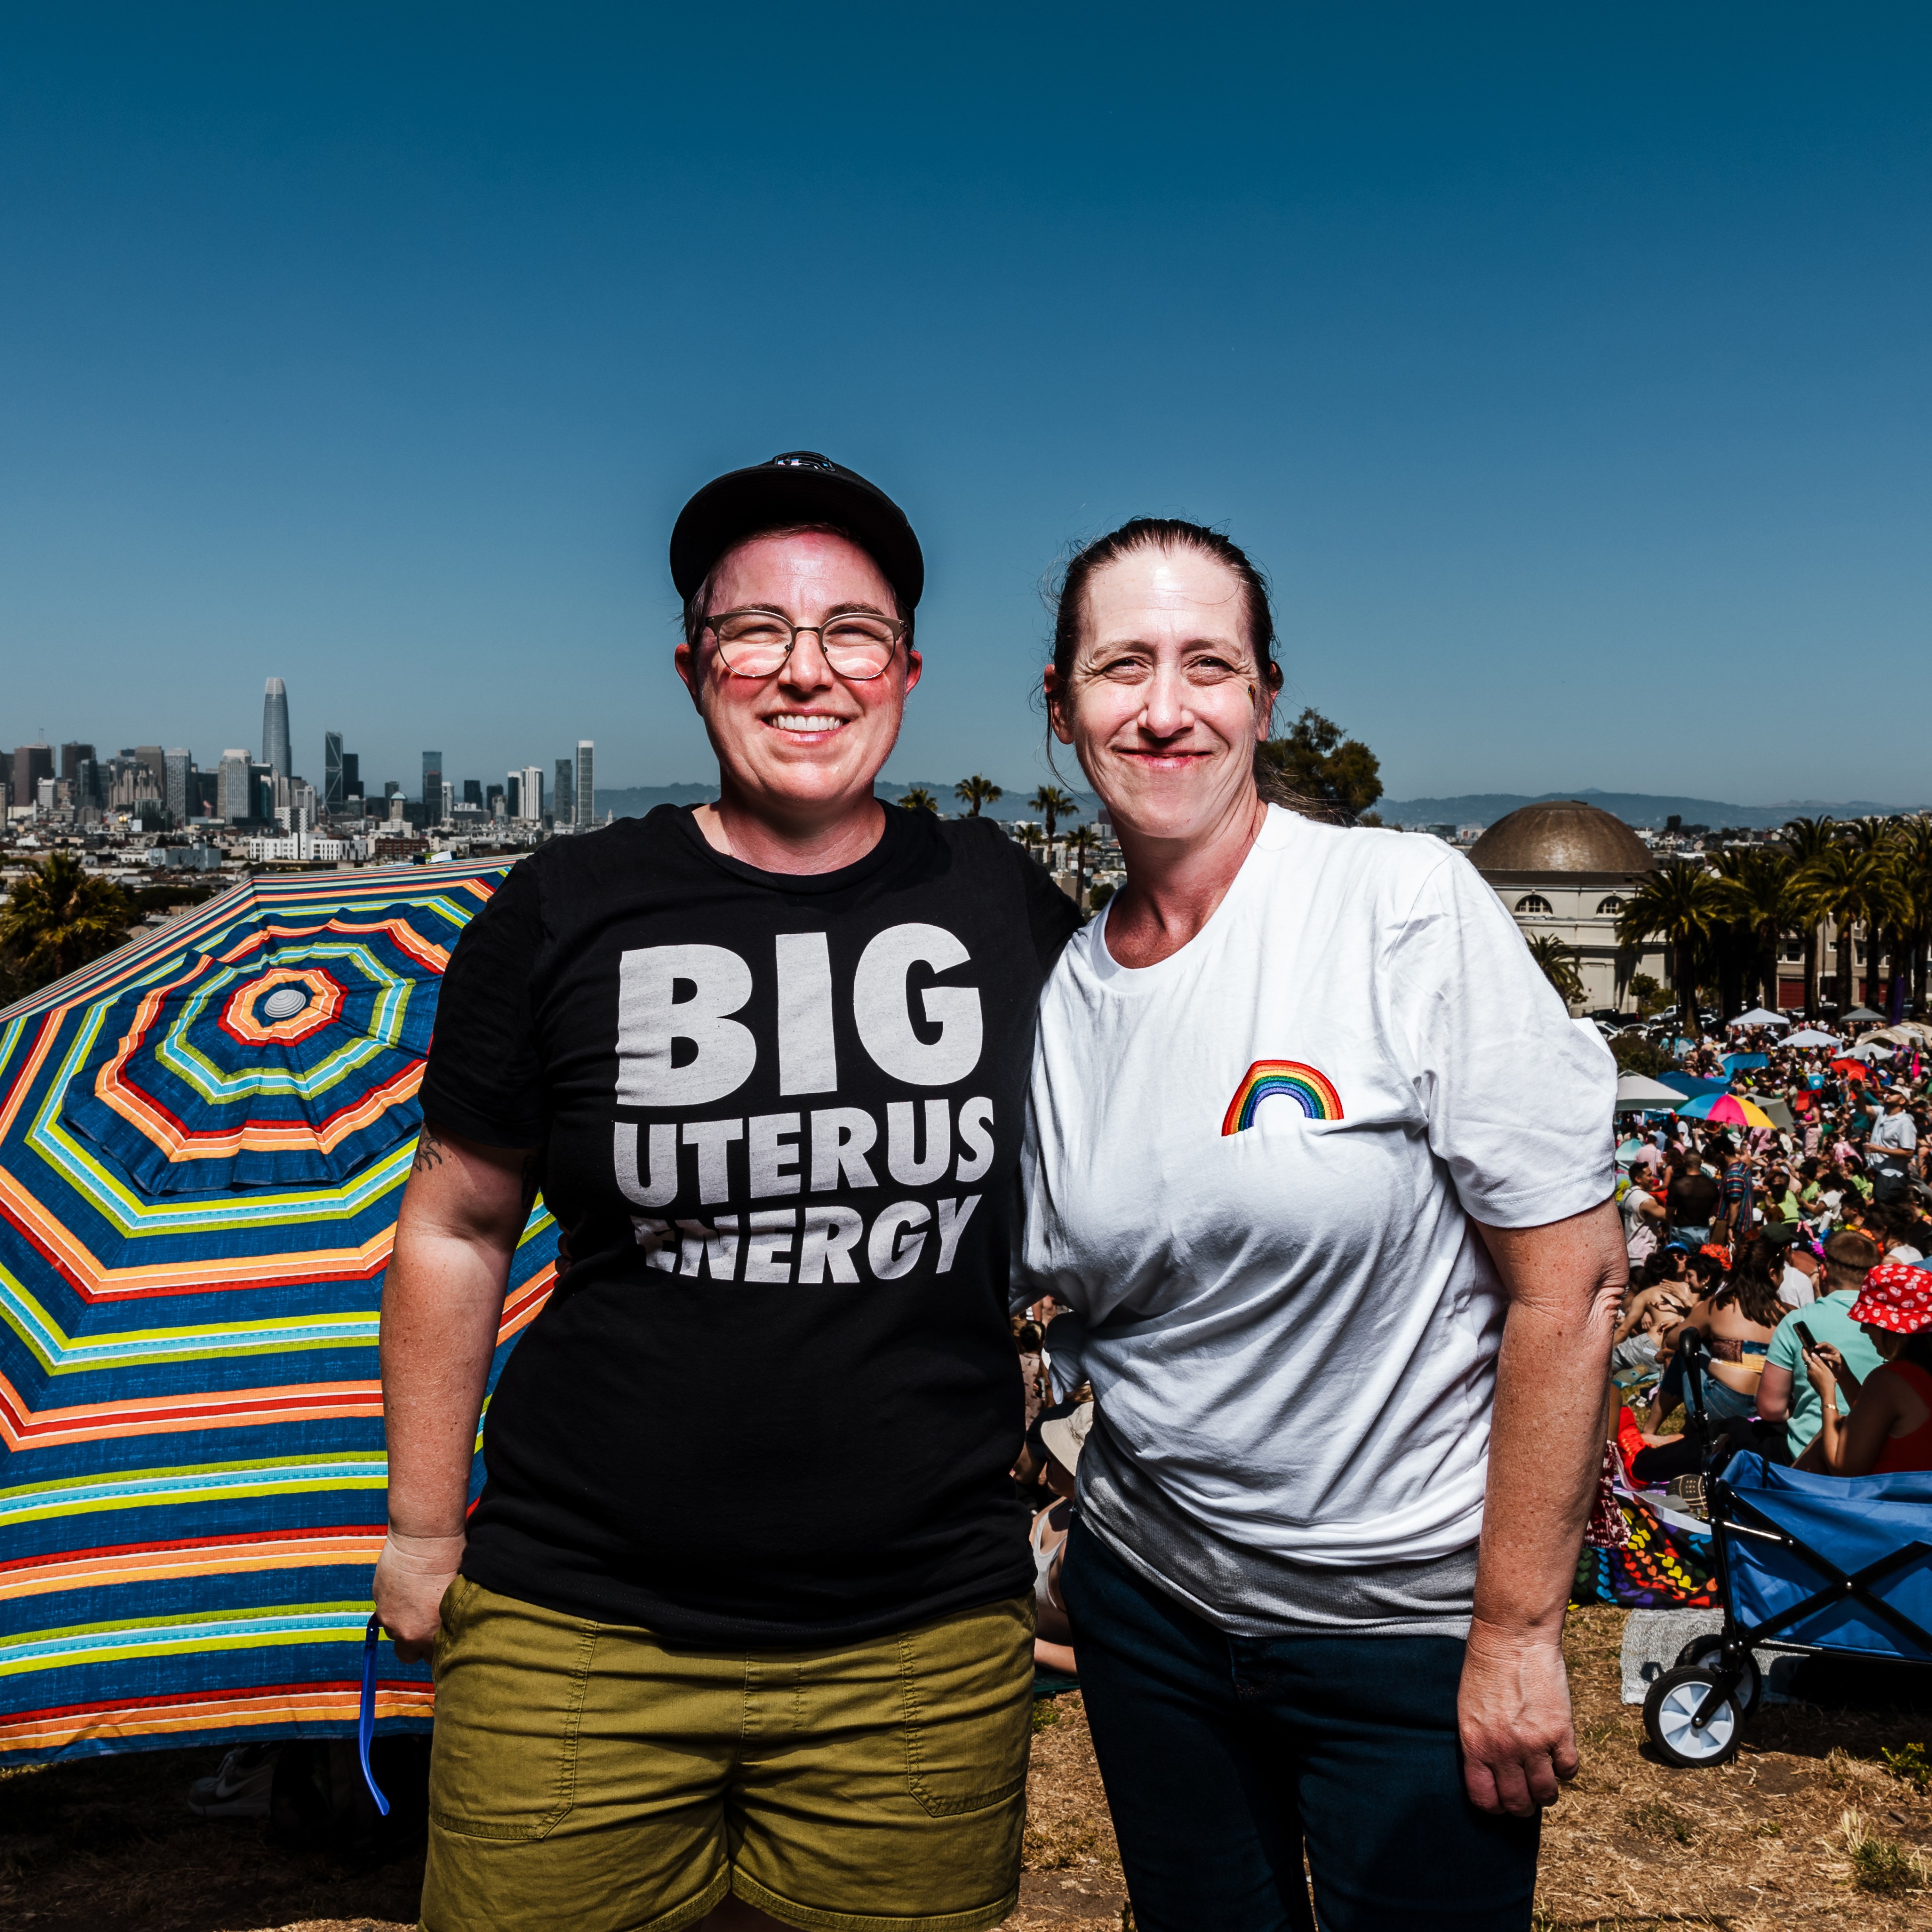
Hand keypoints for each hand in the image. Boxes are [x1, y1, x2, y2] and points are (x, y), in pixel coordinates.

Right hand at [373, 1529, 465, 1663]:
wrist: (423, 1538)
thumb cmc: (451, 1561)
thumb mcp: (458, 1597)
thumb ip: (450, 1620)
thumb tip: (452, 1627)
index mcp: (433, 1635)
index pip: (433, 1659)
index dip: (438, 1648)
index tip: (443, 1638)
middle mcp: (408, 1633)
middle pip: (410, 1655)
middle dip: (417, 1644)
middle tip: (428, 1624)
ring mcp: (390, 1618)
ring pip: (395, 1634)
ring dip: (404, 1624)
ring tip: (418, 1601)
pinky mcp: (378, 1602)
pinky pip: (386, 1614)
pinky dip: (394, 1606)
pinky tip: (407, 1588)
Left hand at [1457, 1619, 1577, 1816]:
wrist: (1511, 1637)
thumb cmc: (1486, 1668)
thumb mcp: (1469, 1709)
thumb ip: (1479, 1743)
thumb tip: (1492, 1772)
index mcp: (1475, 1744)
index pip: (1484, 1799)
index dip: (1495, 1806)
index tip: (1502, 1801)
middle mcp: (1502, 1750)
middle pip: (1517, 1803)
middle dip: (1522, 1806)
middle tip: (1527, 1796)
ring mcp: (1533, 1744)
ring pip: (1546, 1794)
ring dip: (1546, 1793)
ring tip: (1545, 1780)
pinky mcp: (1560, 1732)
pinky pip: (1569, 1770)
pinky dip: (1565, 1768)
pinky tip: (1559, 1754)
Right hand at [1809, 1342, 1846, 1378]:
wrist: (1843, 1376)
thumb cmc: (1842, 1368)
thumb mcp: (1838, 1361)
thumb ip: (1830, 1357)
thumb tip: (1821, 1354)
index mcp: (1833, 1350)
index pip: (1825, 1344)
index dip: (1820, 1344)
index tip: (1815, 1347)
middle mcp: (1828, 1352)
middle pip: (1819, 1347)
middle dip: (1814, 1347)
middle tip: (1808, 1349)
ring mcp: (1824, 1356)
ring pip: (1817, 1352)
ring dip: (1812, 1352)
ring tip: (1807, 1353)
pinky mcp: (1822, 1361)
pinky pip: (1816, 1357)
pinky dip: (1813, 1357)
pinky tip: (1809, 1358)